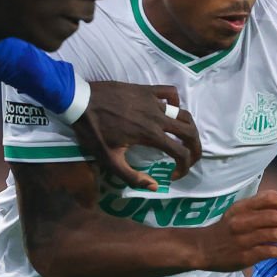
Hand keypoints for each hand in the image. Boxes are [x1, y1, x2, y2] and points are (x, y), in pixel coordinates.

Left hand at [72, 81, 200, 190]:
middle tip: (190, 158)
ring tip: (184, 138)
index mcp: (151, 135)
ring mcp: (153, 101)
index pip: (181, 152)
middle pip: (190, 132)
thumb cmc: (93, 132)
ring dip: (188, 128)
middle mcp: (157, 117)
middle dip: (196, 148)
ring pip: (183, 112)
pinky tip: (169, 110)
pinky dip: (175, 102)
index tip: (173, 175)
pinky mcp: (147, 89)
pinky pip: (170, 92)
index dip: (184, 167)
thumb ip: (132, 176)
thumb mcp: (109, 160)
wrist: (80, 101)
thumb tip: (154, 186)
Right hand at [194, 191, 276, 270]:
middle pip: (275, 217)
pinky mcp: (245, 255)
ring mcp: (243, 239)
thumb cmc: (225, 231)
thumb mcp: (237, 213)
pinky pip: (270, 251)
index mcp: (242, 207)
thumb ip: (258, 209)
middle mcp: (242, 221)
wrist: (202, 249)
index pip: (269, 197)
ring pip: (275, 234)